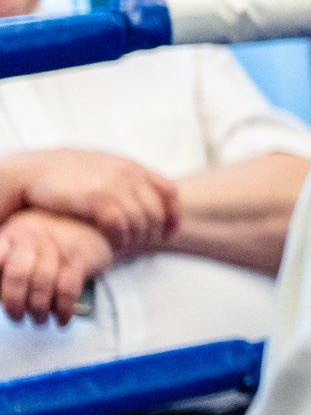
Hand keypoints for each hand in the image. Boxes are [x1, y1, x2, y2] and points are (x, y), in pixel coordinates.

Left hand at [0, 208, 113, 326]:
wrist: (88, 229)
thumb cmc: (43, 250)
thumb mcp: (17, 252)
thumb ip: (5, 272)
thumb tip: (3, 298)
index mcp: (11, 235)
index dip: (0, 284)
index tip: (1, 299)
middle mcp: (32, 236)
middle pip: (19, 273)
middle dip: (15, 302)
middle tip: (17, 317)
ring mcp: (58, 245)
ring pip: (44, 280)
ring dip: (39, 308)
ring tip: (39, 320)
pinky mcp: (80, 258)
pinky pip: (69, 286)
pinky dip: (64, 308)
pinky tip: (61, 318)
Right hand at [8, 149, 178, 256]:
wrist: (34, 170)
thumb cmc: (66, 172)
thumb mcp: (102, 167)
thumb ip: (124, 176)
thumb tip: (142, 191)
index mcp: (131, 166)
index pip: (168, 191)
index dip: (173, 213)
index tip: (169, 230)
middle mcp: (128, 174)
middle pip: (156, 210)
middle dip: (155, 232)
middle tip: (146, 245)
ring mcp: (114, 186)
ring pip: (141, 220)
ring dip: (137, 239)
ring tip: (128, 248)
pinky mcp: (98, 199)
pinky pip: (121, 225)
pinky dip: (122, 239)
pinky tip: (117, 247)